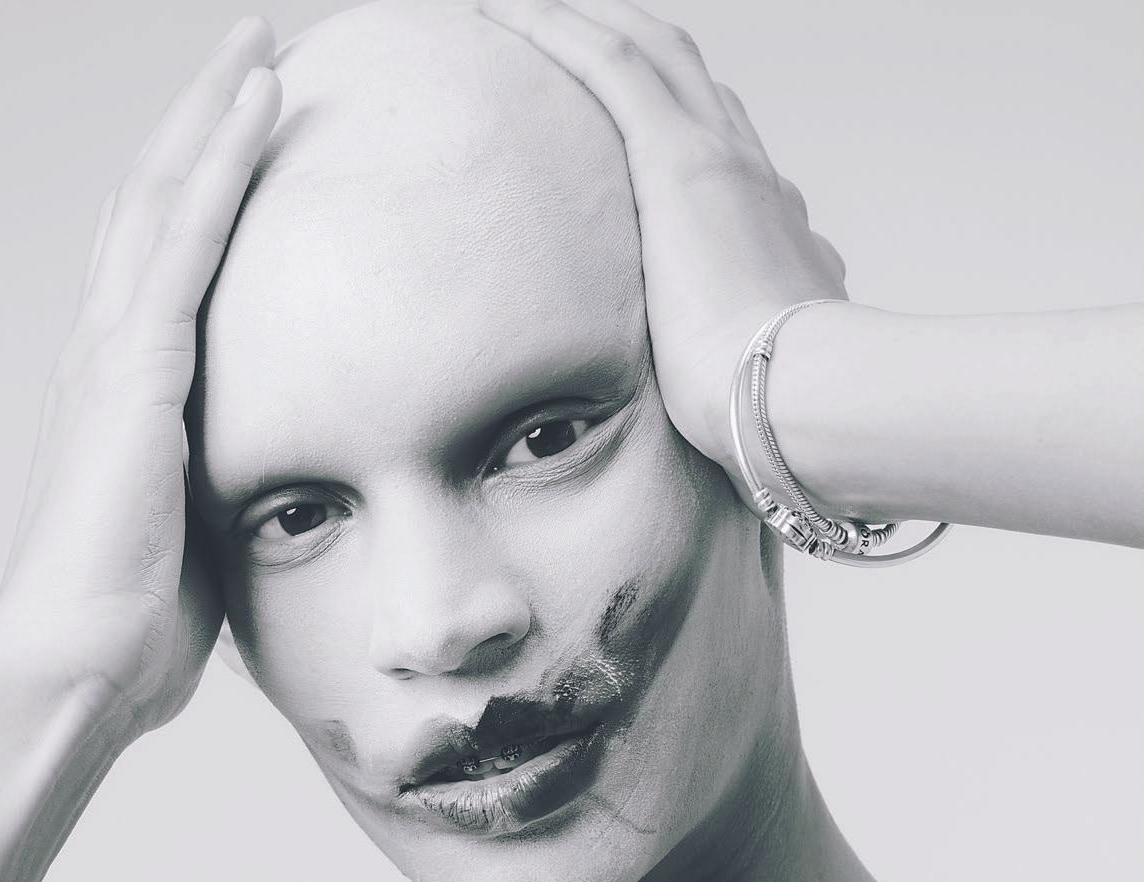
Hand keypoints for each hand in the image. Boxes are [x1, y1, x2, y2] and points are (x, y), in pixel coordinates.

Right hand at [0, 18, 281, 743]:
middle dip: (207, 121)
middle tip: (260, 48)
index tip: (258, 133)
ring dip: (214, 111)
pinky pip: (186, 241)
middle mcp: (109, 350)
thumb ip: (227, 491)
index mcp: (127, 389)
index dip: (207, 188)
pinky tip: (259, 100)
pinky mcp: (134, 371)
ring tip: (264, 39)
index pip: (168, 261)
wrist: (82, 667)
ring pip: (166, 196)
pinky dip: (222, 164)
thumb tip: (278, 499)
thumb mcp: (199, 535)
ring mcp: (115, 353)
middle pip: (159, 203)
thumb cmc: (136, 621)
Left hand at [475, 0, 845, 494]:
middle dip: (624, 41)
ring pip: (646, 51)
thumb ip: (748, 358)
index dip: (669, 107)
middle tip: (565, 28)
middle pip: (683, 75)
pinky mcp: (683, 161)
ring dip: (581, 21)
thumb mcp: (759, 374)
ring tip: (521, 8)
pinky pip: (611, 63)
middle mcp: (751, 173)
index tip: (625, 108)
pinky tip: (503, 6)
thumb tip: (733, 381)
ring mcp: (721, 158)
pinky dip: (555, 27)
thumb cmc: (775, 414)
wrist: (802, 405)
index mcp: (767, 222)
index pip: (715, 140)